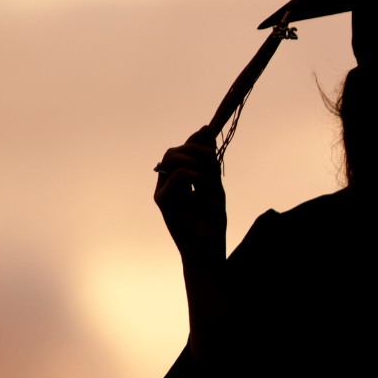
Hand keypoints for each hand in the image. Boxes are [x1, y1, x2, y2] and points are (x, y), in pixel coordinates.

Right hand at [153, 126, 224, 265]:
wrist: (209, 248)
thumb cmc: (211, 222)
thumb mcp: (214, 187)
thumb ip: (210, 163)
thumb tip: (207, 133)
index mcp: (180, 180)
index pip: (182, 152)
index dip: (194, 140)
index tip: (208, 129)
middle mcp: (168, 184)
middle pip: (173, 152)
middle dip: (193, 146)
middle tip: (211, 153)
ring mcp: (163, 191)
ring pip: (170, 158)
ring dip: (192, 157)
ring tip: (207, 173)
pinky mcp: (162, 201)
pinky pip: (174, 175)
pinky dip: (190, 173)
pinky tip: (201, 182)